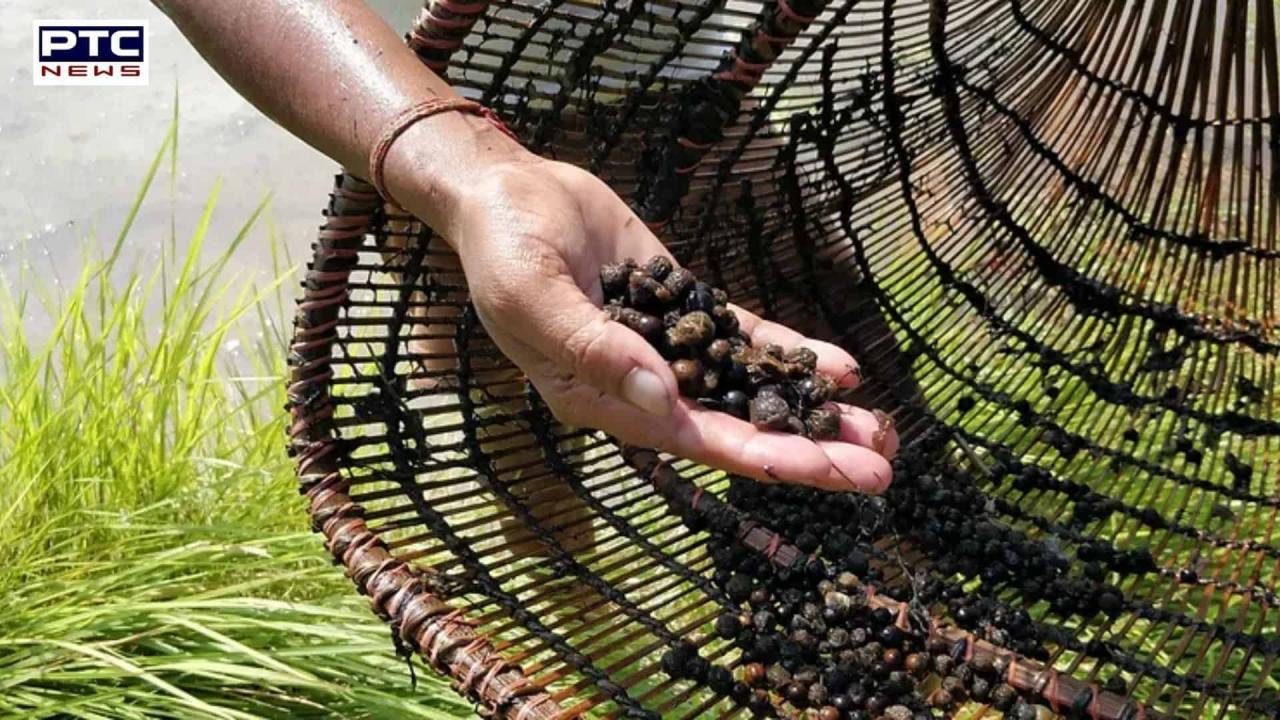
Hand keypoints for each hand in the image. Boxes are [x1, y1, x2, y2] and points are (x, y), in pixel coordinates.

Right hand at [390, 121, 896, 492]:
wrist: (507, 190)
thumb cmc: (502, 247)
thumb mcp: (534, 296)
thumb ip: (595, 349)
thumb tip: (661, 397)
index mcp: (599, 399)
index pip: (692, 439)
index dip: (761, 455)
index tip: (822, 468)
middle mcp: (639, 386)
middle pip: (735, 427)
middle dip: (806, 448)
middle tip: (878, 467)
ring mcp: (666, 348)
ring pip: (748, 389)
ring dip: (808, 409)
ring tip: (875, 425)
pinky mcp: (684, 307)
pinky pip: (744, 337)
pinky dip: (788, 352)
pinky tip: (840, 367)